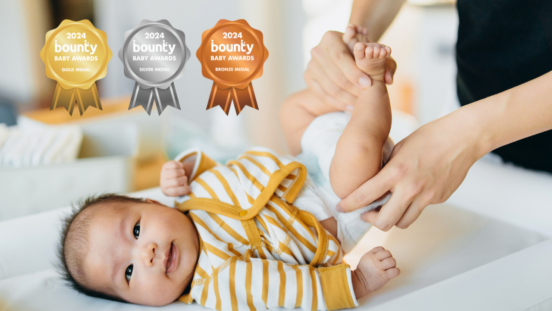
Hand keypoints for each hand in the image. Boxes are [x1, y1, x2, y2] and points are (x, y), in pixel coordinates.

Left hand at [160, 160, 190, 196]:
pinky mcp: (165, 166)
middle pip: (176, 181)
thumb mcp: (180, 190)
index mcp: (166, 191)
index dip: (184, 190)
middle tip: (184, 179)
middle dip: (184, 180)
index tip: (189, 188)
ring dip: (182, 172)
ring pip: (175, 172)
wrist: (170, 178)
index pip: (175, 191)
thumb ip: (184, 190)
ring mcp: (163, 174)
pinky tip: (180, 168)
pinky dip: (180, 166)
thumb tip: (189, 188)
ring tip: (182, 174)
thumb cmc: (178, 185)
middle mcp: (163, 183)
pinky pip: (174, 164)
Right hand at [304, 30, 395, 110]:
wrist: (344, 57)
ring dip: (347, 98)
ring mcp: (311, 65)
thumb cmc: (362, 54)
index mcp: (330, 37)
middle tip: (366, 98)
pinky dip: (338, 103)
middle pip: (335, 74)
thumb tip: (388, 79)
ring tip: (361, 105)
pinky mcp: (308, 78)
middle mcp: (317, 50)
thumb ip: (386, 63)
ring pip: (329, 87)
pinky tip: (352, 108)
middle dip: (352, 88)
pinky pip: (323, 95)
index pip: (341, 57)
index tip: (369, 84)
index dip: (354, 72)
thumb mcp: (376, 53)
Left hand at [337, 115, 481, 230]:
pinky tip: (412, 193)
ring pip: (403, 223)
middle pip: (384, 222)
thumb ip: (386, 170)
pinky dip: (411, 207)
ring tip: (387, 208)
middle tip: (366, 214)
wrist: (461, 138)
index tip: (341, 207)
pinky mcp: (439, 199)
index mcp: (396, 171)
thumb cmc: (428, 138)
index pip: (365, 195)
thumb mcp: (399, 149)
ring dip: (392, 219)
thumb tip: (373, 184)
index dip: (349, 205)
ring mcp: (427, 197)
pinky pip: (419, 210)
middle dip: (371, 221)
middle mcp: (410, 188)